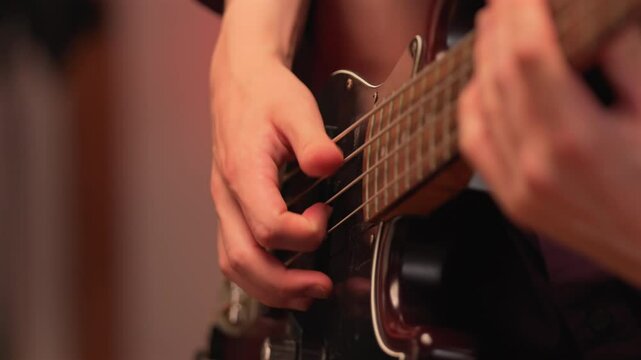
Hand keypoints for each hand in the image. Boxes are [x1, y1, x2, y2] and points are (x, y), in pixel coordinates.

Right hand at [210, 0, 342, 309]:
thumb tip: (330, 165)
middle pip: (245, 259)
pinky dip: (258, 275)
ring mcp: (225, 205)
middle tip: (321, 286)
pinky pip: (235, 253)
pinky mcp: (230, 208)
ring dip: (269, 288)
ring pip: (234, 264)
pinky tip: (284, 278)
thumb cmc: (266, 95)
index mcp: (243, 173)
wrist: (239, 83)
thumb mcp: (296, 107)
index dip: (304, 232)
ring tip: (304, 295)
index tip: (325, 211)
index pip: (268, 226)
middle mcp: (227, 196)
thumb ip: (314, 139)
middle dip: (285, 283)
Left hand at [458, 0, 640, 284]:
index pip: (530, 54)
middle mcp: (535, 165)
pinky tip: (481, 84)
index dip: (522, 12)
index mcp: (576, 140)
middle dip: (500, 27)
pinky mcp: (513, 202)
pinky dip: (472, 106)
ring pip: (480, 107)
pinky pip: (475, 145)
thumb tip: (594, 19)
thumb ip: (626, 61)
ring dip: (483, 60)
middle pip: (499, 75)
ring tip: (493, 28)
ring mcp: (518, 188)